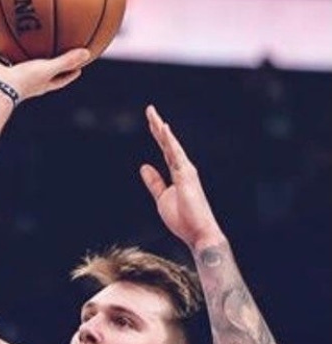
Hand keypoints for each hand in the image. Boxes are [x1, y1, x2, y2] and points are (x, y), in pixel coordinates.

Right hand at [0, 39, 90, 101]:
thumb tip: (88, 53)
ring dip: (13, 51)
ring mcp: (8, 75)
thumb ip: (66, 61)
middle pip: (37, 69)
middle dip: (43, 61)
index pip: (60, 80)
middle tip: (51, 47)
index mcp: (40, 83)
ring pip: (12, 60)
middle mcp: (25, 79)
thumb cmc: (24, 81)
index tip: (80, 68)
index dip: (70, 75)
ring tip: (17, 37)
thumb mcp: (48, 69)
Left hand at [139, 104, 223, 250]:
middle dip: (158, 127)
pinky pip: (176, 155)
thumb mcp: (162, 198)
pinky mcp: (187, 175)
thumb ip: (154, 182)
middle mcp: (183, 168)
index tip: (151, 123)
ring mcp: (186, 171)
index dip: (158, 136)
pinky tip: (163, 128)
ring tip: (152, 115)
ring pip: (171, 145)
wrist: (198, 232)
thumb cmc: (183, 218)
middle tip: (149, 110)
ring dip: (161, 129)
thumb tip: (144, 166)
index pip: (166, 151)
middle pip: (168, 143)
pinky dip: (170, 141)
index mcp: (178, 174)